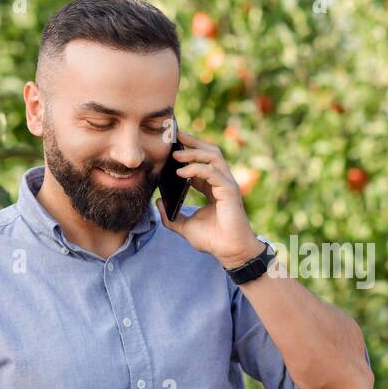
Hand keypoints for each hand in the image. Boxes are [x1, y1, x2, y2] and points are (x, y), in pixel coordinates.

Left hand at [158, 132, 263, 267]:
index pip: (201, 162)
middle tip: (174, 136)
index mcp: (212, 187)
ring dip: (194, 152)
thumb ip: (170, 216)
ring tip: (176, 154)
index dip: (188, 152)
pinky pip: (213, 172)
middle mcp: (221, 182)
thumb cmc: (212, 240)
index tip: (171, 145)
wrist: (228, 252)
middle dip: (193, 142)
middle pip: (210, 152)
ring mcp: (227, 185)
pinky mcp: (229, 191)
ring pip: (213, 157)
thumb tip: (157, 202)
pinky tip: (181, 172)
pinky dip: (196, 169)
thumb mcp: (184, 226)